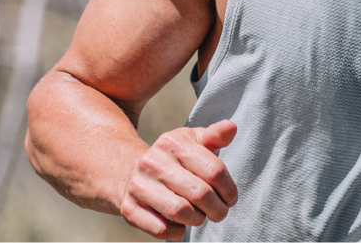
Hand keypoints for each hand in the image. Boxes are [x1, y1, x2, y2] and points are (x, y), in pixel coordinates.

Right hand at [120, 120, 238, 240]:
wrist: (132, 171)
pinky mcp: (129, 208)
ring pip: (180, 212)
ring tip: (201, 216)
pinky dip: (177, 231)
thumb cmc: (176, 157)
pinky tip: (182, 224)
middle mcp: (153, 161)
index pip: (214, 170)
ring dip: (198, 219)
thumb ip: (216, 136)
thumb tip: (231, 128)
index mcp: (173, 142)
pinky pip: (161, 229)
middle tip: (220, 212)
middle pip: (199, 193)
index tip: (231, 198)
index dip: (228, 188)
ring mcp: (139, 185)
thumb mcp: (195, 141)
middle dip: (217, 208)